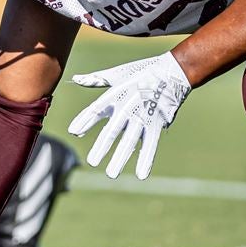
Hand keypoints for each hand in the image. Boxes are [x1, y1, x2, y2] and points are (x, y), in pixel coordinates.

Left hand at [67, 51, 190, 179]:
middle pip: (112, 130)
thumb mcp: (117, 75)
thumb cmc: (142, 73)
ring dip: (120, 157)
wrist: (172, 72)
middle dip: (102, 146)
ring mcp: (143, 116)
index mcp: (116, 94)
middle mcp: (128, 106)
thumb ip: (96, 80)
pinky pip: (151, 144)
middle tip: (92, 162)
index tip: (73, 132)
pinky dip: (146, 159)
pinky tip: (141, 174)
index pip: (97, 109)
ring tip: (111, 173)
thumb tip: (77, 79)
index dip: (85, 120)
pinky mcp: (157, 123)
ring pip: (130, 140)